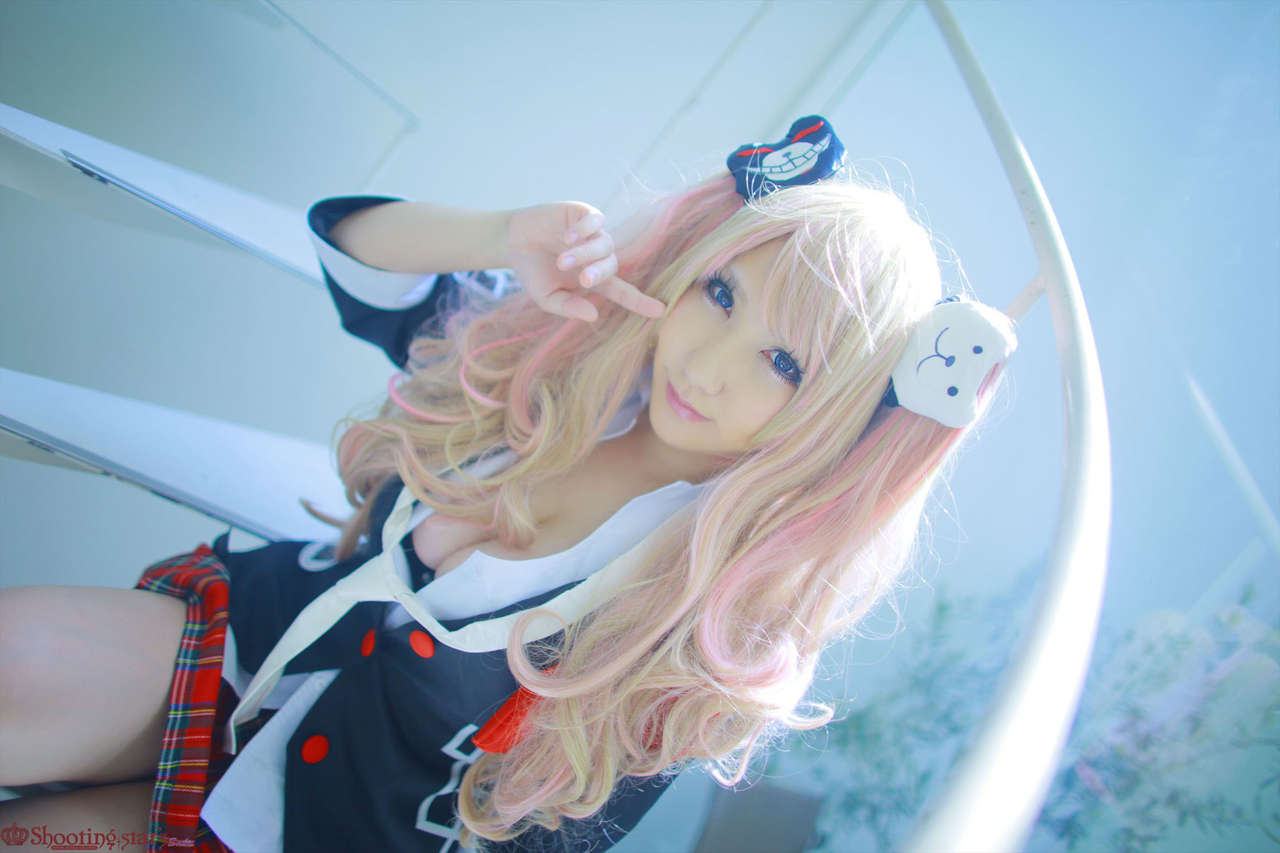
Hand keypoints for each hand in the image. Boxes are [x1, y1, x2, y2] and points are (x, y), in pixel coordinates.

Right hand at [504, 202, 666, 322]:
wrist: (513, 241)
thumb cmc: (533, 272)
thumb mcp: (547, 297)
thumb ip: (568, 307)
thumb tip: (594, 315)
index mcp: (593, 279)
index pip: (622, 292)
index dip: (640, 302)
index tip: (660, 310)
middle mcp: (598, 256)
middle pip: (612, 266)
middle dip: (599, 273)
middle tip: (583, 279)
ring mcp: (592, 234)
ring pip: (604, 244)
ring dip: (585, 253)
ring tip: (562, 259)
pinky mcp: (584, 214)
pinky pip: (596, 220)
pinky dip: (585, 229)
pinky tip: (568, 236)